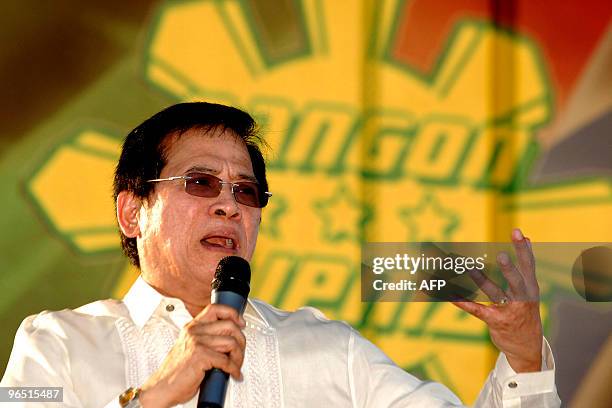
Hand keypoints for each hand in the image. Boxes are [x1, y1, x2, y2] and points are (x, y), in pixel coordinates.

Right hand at [138, 304, 245, 407]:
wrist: (162, 388)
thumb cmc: (176, 372)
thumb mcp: (190, 348)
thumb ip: (206, 339)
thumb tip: (229, 339)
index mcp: (192, 327)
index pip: (215, 309)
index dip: (232, 313)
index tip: (241, 323)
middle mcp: (194, 331)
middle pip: (229, 325)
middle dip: (241, 341)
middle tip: (240, 353)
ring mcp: (197, 342)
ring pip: (231, 343)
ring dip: (238, 358)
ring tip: (236, 366)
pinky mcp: (200, 355)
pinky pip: (227, 360)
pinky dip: (234, 369)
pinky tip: (233, 374)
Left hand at [452, 229, 542, 372]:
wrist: (527, 349)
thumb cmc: (526, 312)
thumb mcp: (531, 290)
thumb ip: (526, 266)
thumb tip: (527, 237)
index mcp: (531, 288)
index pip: (528, 265)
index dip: (523, 249)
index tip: (518, 232)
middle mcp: (522, 298)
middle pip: (516, 279)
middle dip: (508, 268)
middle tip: (501, 255)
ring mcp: (509, 311)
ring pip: (494, 292)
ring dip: (480, 279)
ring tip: (468, 267)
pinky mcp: (495, 321)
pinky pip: (477, 310)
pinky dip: (463, 302)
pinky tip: (451, 296)